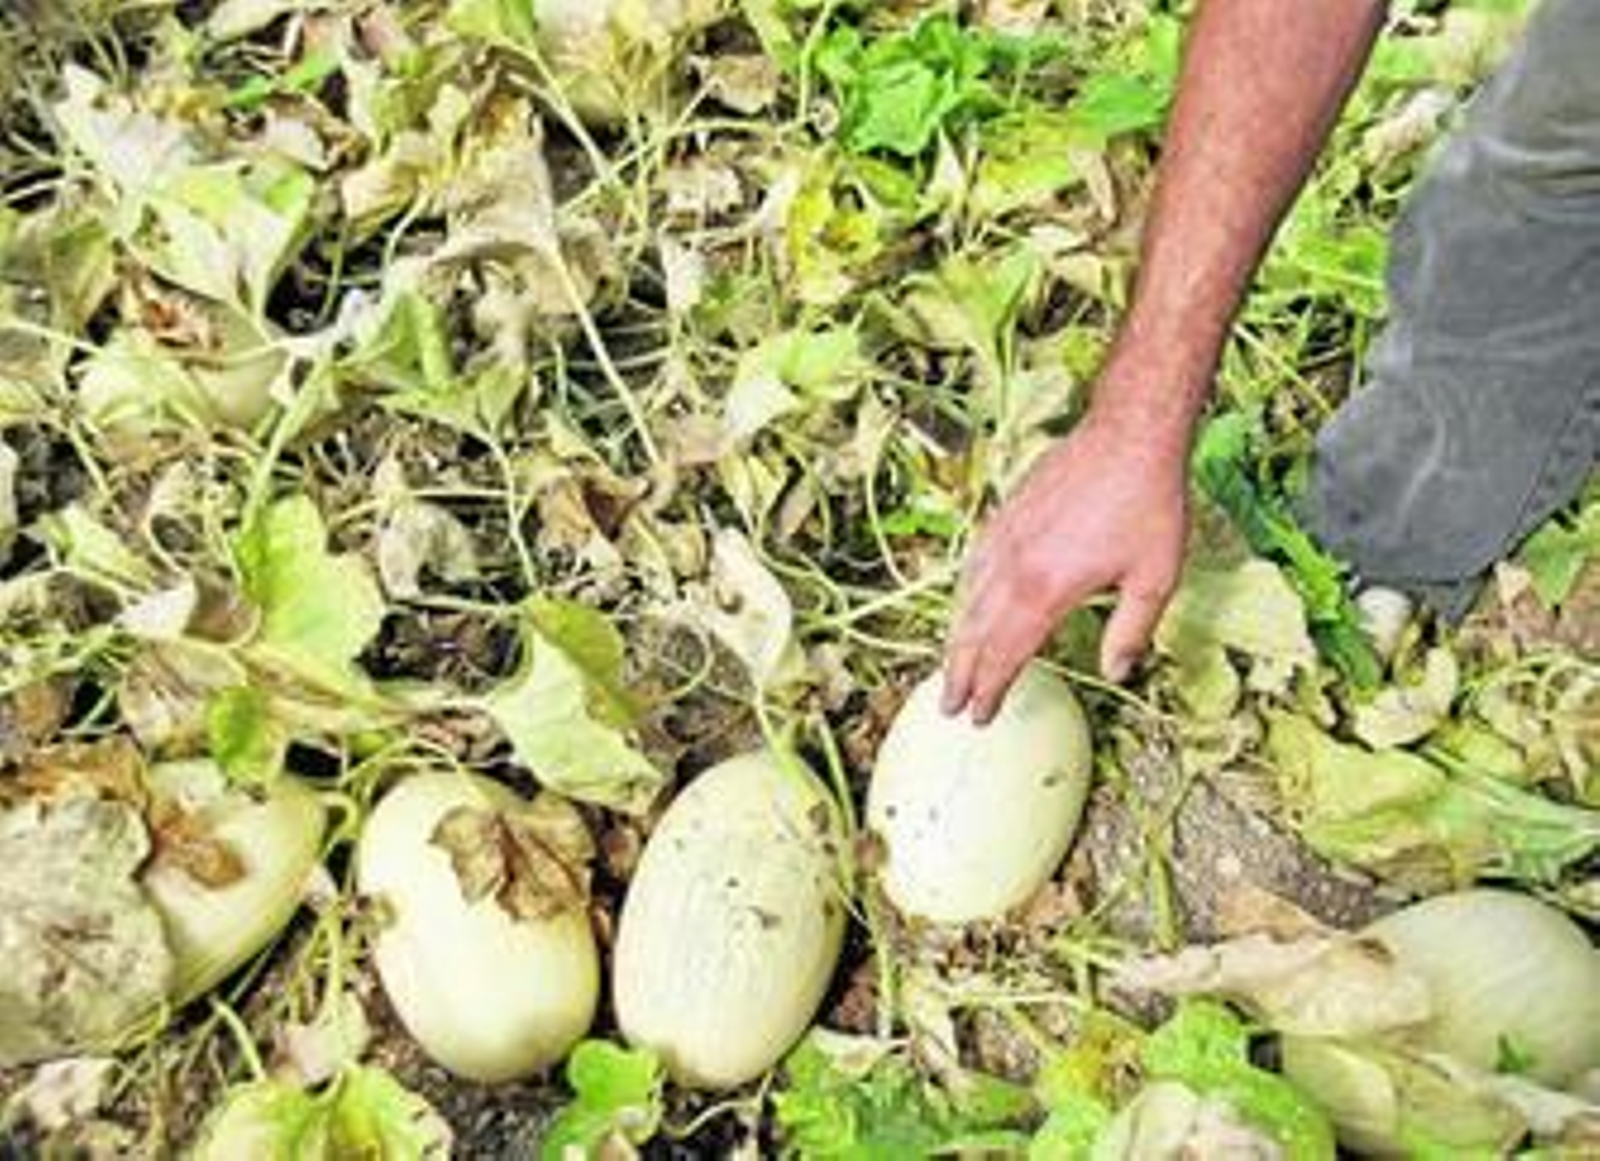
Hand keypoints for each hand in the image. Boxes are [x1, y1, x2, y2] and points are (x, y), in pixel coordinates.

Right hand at [941, 406, 1189, 722]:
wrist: (1129, 434)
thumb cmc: (1148, 503)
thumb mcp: (1155, 577)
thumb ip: (1131, 631)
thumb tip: (1115, 672)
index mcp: (1048, 591)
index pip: (1005, 654)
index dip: (991, 689)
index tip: (980, 716)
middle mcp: (1016, 567)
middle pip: (974, 632)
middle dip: (960, 673)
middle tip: (950, 705)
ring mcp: (1006, 538)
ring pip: (967, 599)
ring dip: (957, 637)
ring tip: (953, 665)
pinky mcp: (1007, 515)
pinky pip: (974, 564)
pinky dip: (965, 593)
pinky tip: (967, 603)